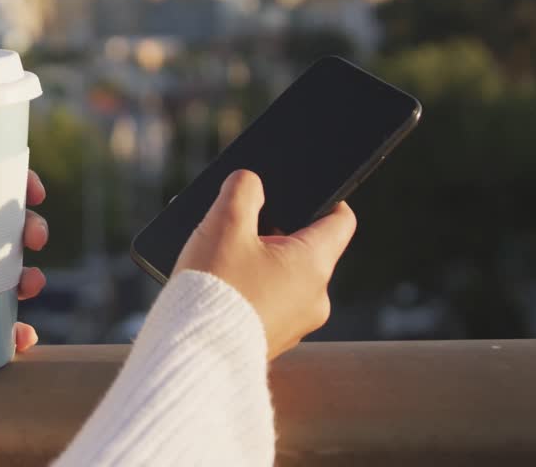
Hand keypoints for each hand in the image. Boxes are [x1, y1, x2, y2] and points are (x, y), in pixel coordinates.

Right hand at [174, 170, 355, 359]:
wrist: (194, 354)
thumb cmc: (214, 287)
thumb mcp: (223, 223)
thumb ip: (242, 189)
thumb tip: (251, 182)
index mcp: (314, 264)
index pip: (341, 221)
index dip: (325, 198)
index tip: (304, 190)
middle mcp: (316, 298)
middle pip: (305, 248)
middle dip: (273, 231)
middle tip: (240, 223)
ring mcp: (296, 325)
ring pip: (284, 277)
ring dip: (257, 261)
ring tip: (220, 254)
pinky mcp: (272, 341)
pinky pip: (269, 303)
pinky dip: (249, 288)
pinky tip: (218, 283)